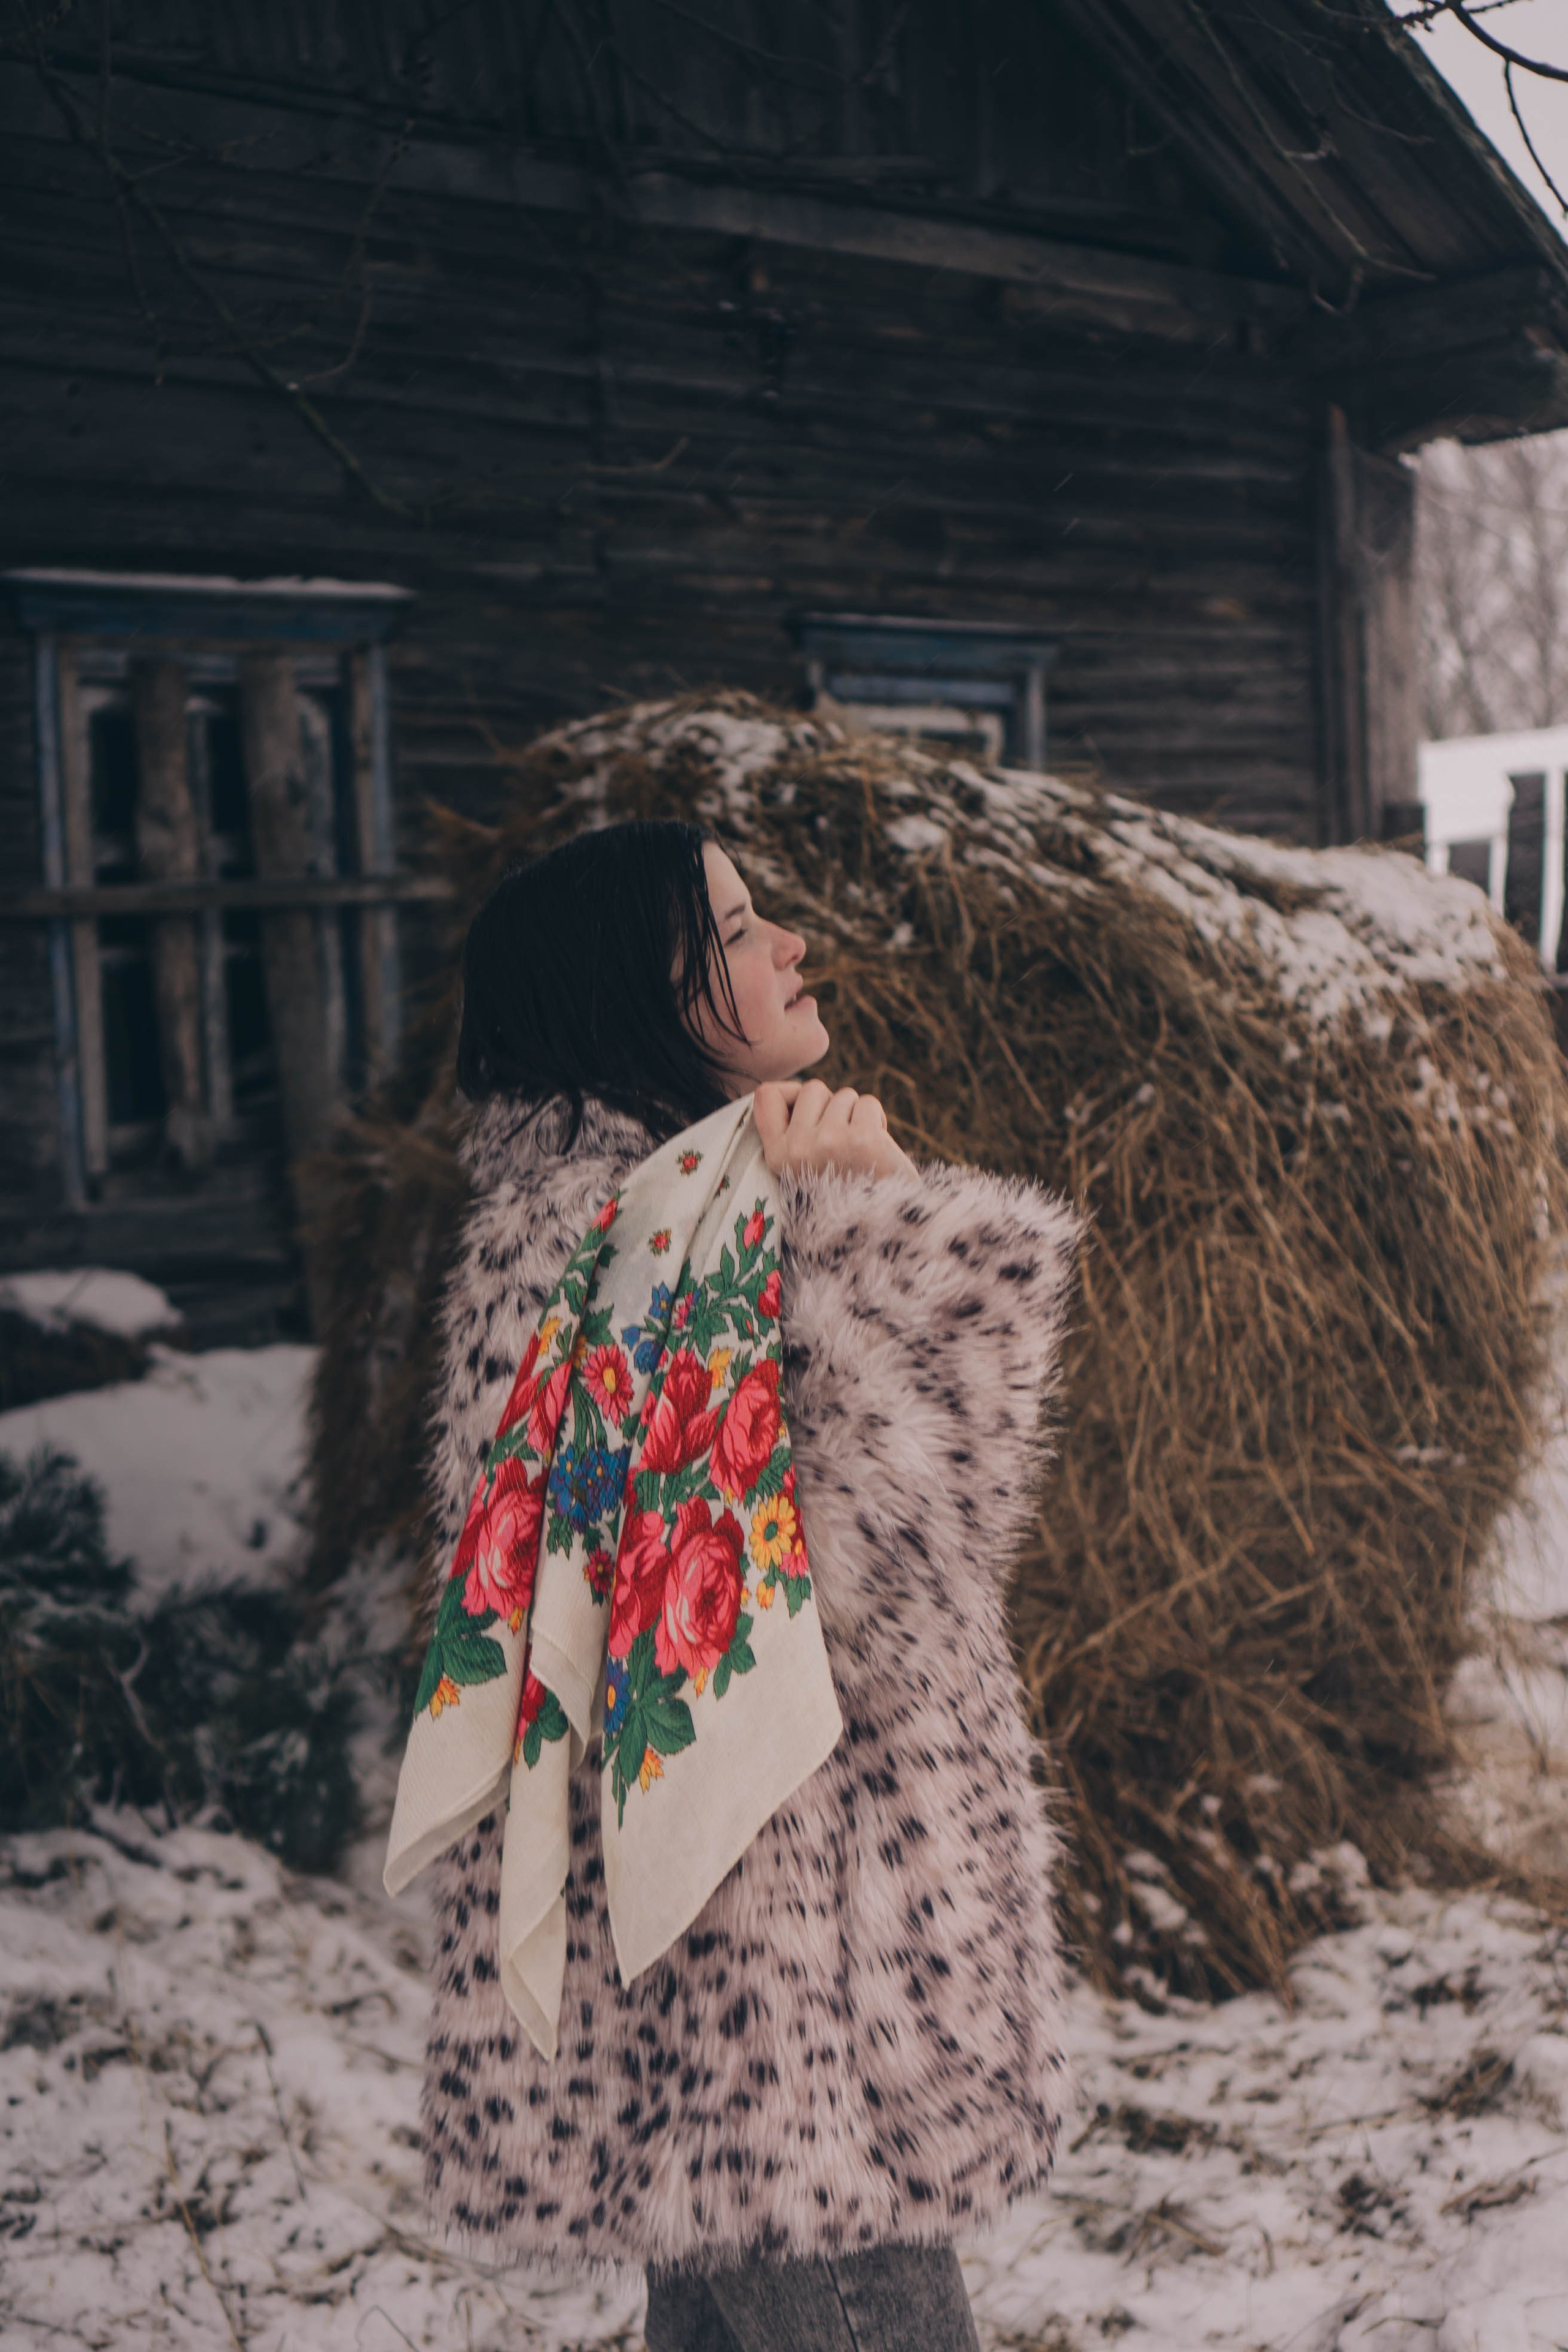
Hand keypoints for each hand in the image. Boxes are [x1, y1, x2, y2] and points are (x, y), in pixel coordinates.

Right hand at [753, 1079, 913, 1181]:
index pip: (766, 1095)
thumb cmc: (843, 1197)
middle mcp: (797, 1148)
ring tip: (860, 1151)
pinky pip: (868, 1103)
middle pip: (812, 1089)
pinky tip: (878, 1149)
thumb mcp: (801, 1172)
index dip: (790, 1092)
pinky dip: (877, 1120)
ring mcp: (830, 1142)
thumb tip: (800, 1092)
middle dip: (832, 1106)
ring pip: (844, 1095)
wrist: (880, 1234)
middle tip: (842, 1141)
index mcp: (777, 1157)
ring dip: (857, 1116)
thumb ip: (795, 1135)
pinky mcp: (863, 1139)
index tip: (809, 1112)